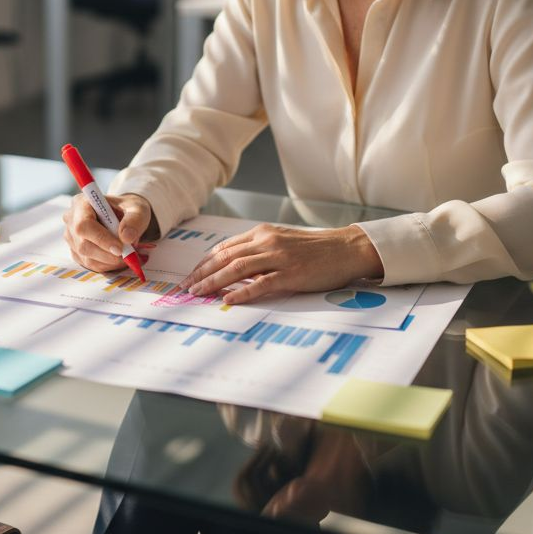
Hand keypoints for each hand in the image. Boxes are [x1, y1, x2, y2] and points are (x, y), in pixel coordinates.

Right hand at [62, 193, 158, 272]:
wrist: (124, 216)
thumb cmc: (128, 209)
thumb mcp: (137, 209)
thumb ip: (134, 220)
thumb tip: (126, 238)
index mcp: (81, 203)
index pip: (84, 225)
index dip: (101, 239)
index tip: (120, 248)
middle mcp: (71, 220)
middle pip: (83, 245)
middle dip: (108, 254)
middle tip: (128, 254)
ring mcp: (71, 237)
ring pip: (87, 258)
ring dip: (110, 261)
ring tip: (126, 254)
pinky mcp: (76, 251)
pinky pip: (90, 264)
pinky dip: (107, 265)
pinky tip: (118, 257)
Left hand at [178, 224, 383, 303]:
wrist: (346, 249)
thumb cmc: (315, 249)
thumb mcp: (282, 242)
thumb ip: (258, 252)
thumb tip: (233, 269)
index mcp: (262, 233)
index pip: (224, 247)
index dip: (204, 262)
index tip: (191, 275)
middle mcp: (267, 241)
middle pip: (225, 257)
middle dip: (201, 273)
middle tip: (185, 287)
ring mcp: (279, 257)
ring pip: (237, 268)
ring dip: (214, 282)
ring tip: (199, 293)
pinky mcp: (292, 273)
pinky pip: (261, 283)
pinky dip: (242, 292)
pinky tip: (229, 300)